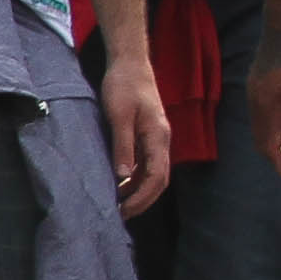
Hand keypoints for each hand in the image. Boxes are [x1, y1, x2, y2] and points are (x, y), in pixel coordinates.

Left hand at [99, 46, 171, 216]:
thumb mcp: (119, 117)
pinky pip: (146, 164)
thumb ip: (123, 146)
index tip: (122, 211)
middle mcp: (161, 141)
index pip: (156, 178)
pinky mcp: (148, 135)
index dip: (141, 198)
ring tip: (118, 204)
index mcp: (158, 138)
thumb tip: (122, 177)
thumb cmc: (123, 87)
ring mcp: (156, 138)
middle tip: (120, 215)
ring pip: (154, 174)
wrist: (131, 64)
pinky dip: (136, 179)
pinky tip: (120, 184)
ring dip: (139, 191)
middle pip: (159, 180)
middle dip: (142, 201)